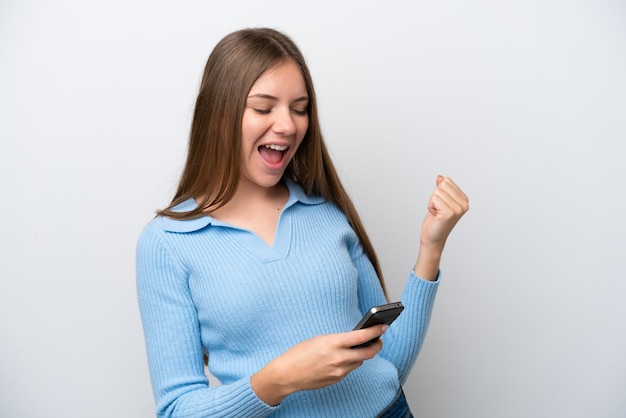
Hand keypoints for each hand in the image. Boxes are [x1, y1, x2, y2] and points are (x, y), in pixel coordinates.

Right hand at [250, 325, 386, 405]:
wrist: (287, 374)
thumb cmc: (300, 353)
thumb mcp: (319, 339)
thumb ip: (338, 340)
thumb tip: (354, 340)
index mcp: (333, 343)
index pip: (362, 336)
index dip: (376, 331)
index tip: (383, 326)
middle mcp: (339, 358)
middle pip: (368, 353)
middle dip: (377, 345)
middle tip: (379, 340)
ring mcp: (339, 371)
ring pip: (360, 362)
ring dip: (361, 355)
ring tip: (359, 348)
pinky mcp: (337, 380)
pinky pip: (349, 370)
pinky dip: (350, 363)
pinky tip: (344, 359)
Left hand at [414, 175, 468, 279]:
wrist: (433, 237)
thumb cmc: (436, 220)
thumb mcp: (439, 200)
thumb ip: (441, 188)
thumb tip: (440, 177)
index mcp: (464, 200)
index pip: (447, 181)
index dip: (439, 192)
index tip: (441, 205)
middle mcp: (464, 204)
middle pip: (442, 185)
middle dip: (434, 197)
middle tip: (438, 210)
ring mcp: (457, 209)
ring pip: (437, 192)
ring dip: (432, 203)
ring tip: (437, 213)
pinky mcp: (449, 213)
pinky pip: (434, 199)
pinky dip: (430, 207)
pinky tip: (435, 216)